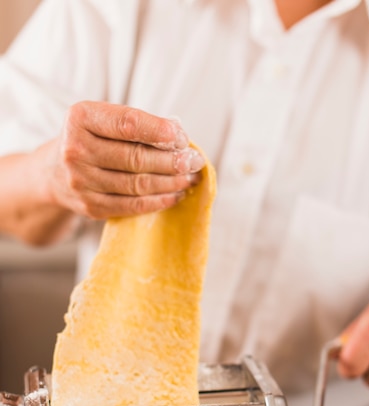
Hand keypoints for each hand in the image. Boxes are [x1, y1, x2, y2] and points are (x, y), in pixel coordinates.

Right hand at [43, 101, 204, 218]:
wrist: (54, 174)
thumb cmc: (91, 141)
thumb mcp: (104, 121)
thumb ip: (138, 124)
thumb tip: (179, 135)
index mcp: (80, 118)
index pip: (128, 123)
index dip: (160, 131)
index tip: (183, 138)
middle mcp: (76, 149)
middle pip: (136, 157)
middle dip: (172, 160)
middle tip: (195, 161)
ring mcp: (81, 181)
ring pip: (137, 184)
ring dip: (170, 182)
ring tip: (189, 178)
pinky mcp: (90, 206)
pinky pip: (132, 205)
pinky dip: (158, 201)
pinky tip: (175, 195)